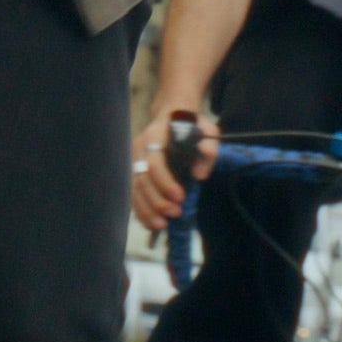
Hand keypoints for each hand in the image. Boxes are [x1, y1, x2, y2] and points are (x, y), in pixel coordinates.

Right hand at [131, 106, 217, 229]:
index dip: (165, 182)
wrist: (173, 116)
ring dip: (147, 210)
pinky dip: (141, 211)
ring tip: (163, 224)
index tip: (181, 197)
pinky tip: (152, 224)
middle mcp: (140, 149)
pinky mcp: (135, 172)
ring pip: (134, 190)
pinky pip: (134, 194)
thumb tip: (199, 175)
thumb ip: (208, 149)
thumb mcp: (207, 130)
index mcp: (155, 136)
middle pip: (142, 179)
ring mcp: (135, 160)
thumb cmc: (192, 124)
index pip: (154, 162)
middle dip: (157, 200)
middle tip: (176, 213)